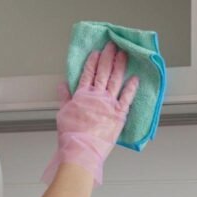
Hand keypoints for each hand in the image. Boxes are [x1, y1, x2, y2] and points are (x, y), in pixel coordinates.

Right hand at [41, 42, 138, 185]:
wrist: (81, 150)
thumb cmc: (71, 136)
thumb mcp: (63, 114)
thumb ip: (64, 98)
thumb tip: (62, 85)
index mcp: (82, 95)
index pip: (88, 74)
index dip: (93, 62)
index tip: (97, 52)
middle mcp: (97, 96)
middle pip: (103, 72)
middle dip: (108, 57)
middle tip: (112, 45)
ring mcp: (109, 104)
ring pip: (115, 80)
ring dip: (120, 66)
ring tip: (123, 54)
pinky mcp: (119, 114)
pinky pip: (127, 97)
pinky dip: (131, 87)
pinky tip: (135, 78)